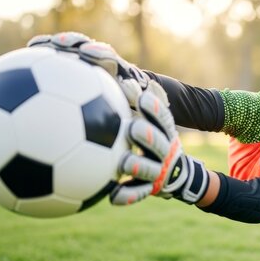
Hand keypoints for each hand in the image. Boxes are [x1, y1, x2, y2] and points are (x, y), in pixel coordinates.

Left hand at [28, 32, 208, 204]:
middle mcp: (164, 149)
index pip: (162, 116)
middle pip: (161, 141)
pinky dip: (127, 196)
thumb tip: (91, 63)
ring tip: (125, 163)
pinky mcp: (150, 189)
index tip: (138, 94)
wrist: (168, 174)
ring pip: (151, 169)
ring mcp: (158, 171)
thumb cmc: (142, 139)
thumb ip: (120, 100)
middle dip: (149, 135)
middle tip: (134, 128)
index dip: (153, 106)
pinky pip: (138, 195)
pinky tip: (112, 197)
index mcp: (162, 131)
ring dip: (139, 165)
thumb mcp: (137, 118)